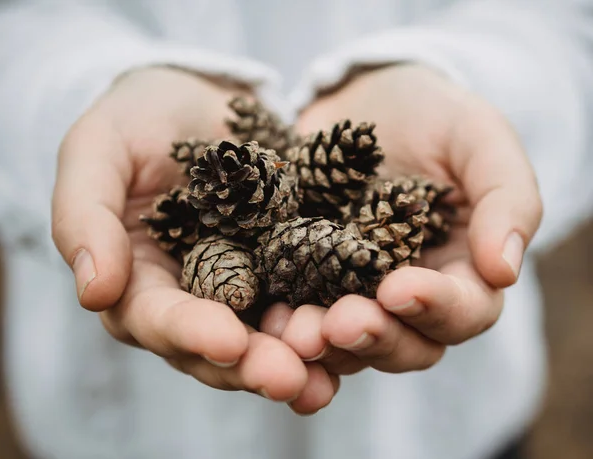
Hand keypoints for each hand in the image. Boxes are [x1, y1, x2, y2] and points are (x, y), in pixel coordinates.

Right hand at [51, 67, 337, 413]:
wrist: (199, 98)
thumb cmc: (137, 119)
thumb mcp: (98, 151)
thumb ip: (86, 215)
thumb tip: (92, 291)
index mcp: (141, 281)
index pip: (158, 320)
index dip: (190, 333)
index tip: (227, 340)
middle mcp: (195, 297)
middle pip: (219, 347)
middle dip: (253, 365)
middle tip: (291, 379)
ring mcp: (247, 285)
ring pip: (268, 337)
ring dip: (299, 360)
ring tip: (328, 376)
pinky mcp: (290, 265)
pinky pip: (310, 300)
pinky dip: (331, 321)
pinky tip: (362, 332)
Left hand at [261, 64, 542, 374]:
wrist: (365, 99)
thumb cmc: (432, 115)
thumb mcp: (477, 138)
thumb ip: (506, 197)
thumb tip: (505, 270)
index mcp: (462, 269)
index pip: (465, 310)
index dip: (436, 308)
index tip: (399, 288)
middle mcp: (409, 293)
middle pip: (407, 344)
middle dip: (375, 338)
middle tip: (339, 323)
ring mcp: (357, 291)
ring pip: (351, 342)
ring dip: (326, 344)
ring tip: (295, 332)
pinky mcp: (309, 279)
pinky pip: (302, 315)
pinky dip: (287, 327)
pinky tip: (268, 319)